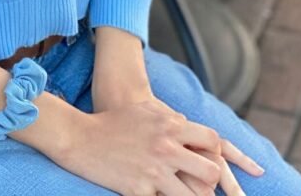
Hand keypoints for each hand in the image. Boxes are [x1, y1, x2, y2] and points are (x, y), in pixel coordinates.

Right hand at [90, 78, 263, 195]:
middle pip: (211, 172)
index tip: (213, 162)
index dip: (218, 153)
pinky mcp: (140, 190)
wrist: (82, 138)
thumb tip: (188, 126)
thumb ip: (171, 119)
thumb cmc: (115, 122)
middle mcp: (166, 148)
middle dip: (213, 182)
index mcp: (170, 126)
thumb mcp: (146, 111)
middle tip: (206, 187)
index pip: (212, 140)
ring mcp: (154, 171)